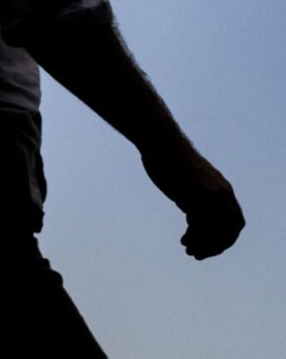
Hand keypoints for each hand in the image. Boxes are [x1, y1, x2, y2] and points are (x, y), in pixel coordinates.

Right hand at [141, 139, 244, 259]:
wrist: (161, 142)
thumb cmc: (171, 158)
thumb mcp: (192, 180)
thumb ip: (197, 195)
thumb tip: (193, 212)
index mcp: (223, 189)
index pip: (234, 221)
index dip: (225, 237)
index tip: (210, 246)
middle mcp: (221, 194)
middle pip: (229, 229)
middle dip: (216, 245)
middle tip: (199, 254)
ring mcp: (209, 195)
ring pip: (215, 230)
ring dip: (204, 245)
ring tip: (190, 251)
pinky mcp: (195, 196)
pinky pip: (200, 225)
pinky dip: (195, 238)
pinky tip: (184, 241)